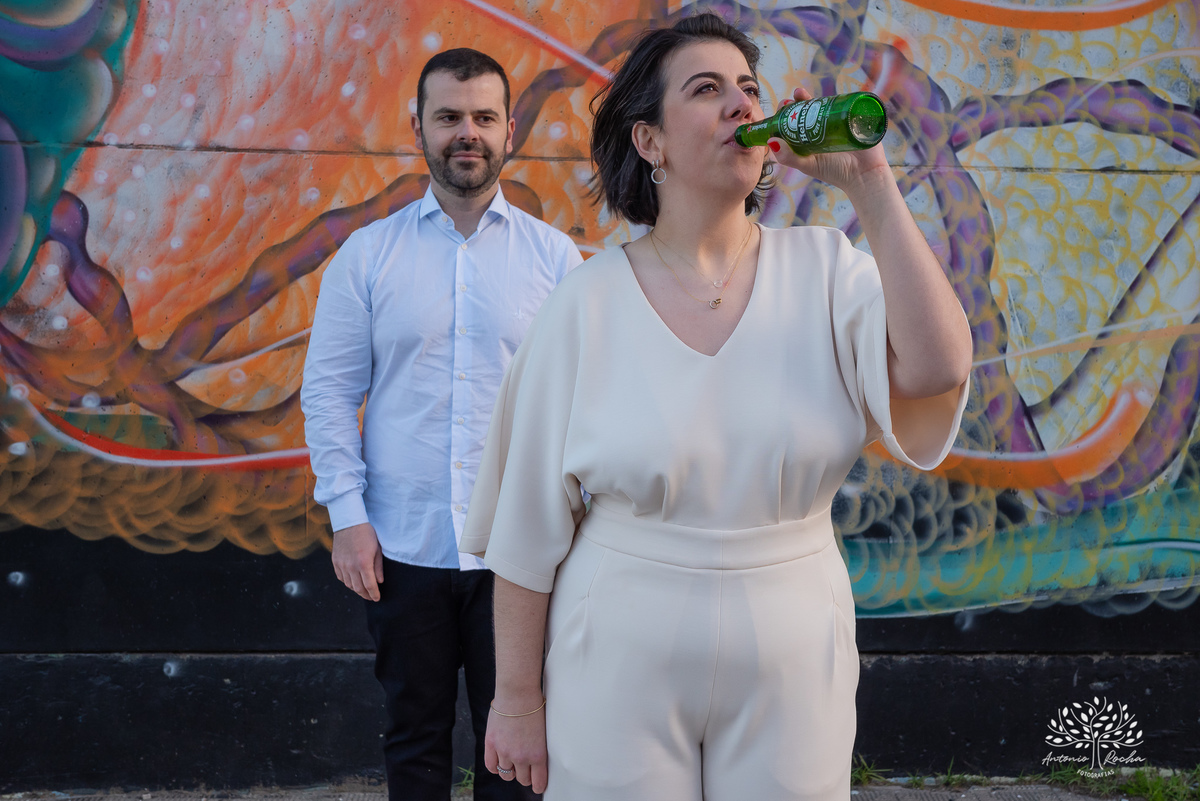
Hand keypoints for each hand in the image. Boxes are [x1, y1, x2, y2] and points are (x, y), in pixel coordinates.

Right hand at [331, 522, 383, 600]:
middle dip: (366, 595)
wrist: (349, 522)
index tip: (377, 598)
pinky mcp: (335, 562)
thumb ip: (378, 567)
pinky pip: (341, 578)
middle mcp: (351, 566)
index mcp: (363, 563)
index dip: (374, 594)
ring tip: (363, 590)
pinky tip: (353, 581)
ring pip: (349, 585)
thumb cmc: (367, 534)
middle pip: (358, 588)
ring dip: (357, 589)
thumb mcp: (377, 549)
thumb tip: (379, 581)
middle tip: (371, 597)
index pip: (369, 585)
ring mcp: (341, 565)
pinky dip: (348, 582)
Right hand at [485, 694, 548, 793]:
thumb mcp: (544, 732)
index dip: (538, 785)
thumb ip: (538, 749)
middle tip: (526, 770)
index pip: (538, 782)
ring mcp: (505, 752)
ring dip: (510, 771)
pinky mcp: (491, 744)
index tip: (538, 785)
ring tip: (513, 764)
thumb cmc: (534, 707)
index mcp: (538, 754)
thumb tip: (535, 761)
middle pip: (522, 779)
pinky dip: (495, 768)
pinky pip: (491, 766)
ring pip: (506, 775)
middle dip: (525, 776)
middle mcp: (521, 757)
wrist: (518, 693)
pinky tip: (499, 763)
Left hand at [767, 86, 892, 196]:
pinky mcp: (852, 117)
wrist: (864, 174)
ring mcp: (837, 122)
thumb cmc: (835, 172)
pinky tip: (824, 94)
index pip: (793, 123)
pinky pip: (842, 103)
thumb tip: (771, 141)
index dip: (785, 114)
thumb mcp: (808, 165)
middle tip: (790, 100)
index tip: (781, 108)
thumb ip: (789, 157)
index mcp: (808, 140)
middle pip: (806, 110)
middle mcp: (821, 129)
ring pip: (821, 105)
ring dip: (809, 97)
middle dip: (796, 102)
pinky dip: (832, 97)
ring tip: (800, 93)